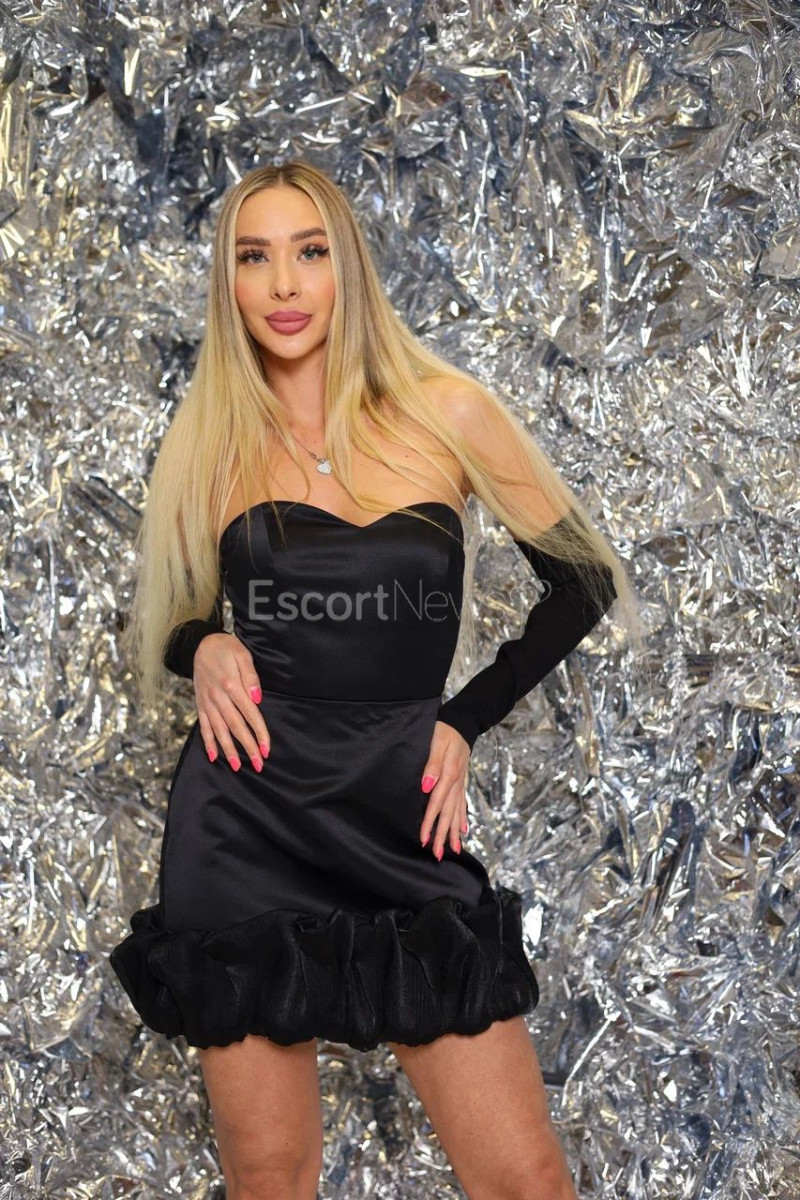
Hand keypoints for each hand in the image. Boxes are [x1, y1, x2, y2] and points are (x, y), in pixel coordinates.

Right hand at [192, 632, 270, 771]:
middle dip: (248, 747)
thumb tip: (257, 698)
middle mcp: (218, 697)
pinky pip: (203, 726)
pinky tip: (214, 757)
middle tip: (258, 764)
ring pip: (219, 730)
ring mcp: (207, 702)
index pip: (250, 714)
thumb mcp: (242, 655)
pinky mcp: (200, 704)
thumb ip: (250, 676)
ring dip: (229, 750)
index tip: (267, 748)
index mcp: (231, 685)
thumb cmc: (226, 648)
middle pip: (235, 726)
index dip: (259, 733)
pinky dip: (208, 742)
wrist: (200, 643)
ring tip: (238, 766)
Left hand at [419, 721, 470, 859]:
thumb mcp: (436, 742)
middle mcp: (456, 783)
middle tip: (436, 855)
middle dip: (442, 835)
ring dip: (453, 832)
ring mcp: (460, 784)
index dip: (429, 822)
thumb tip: (426, 787)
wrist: (462, 723)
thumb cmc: (445, 731)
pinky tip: (463, 830)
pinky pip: (463, 804)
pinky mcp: (461, 782)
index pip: (437, 804)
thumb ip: (432, 765)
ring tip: (453, 851)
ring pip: (457, 812)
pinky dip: (462, 818)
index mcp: (449, 775)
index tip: (423, 839)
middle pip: (448, 814)